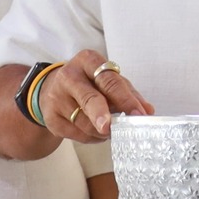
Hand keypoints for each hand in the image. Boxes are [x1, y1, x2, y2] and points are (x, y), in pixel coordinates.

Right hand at [36, 50, 154, 141]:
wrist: (52, 90)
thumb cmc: (89, 83)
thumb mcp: (108, 80)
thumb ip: (129, 93)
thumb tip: (148, 111)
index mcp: (88, 61)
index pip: (109, 80)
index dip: (125, 98)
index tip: (138, 113)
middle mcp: (69, 76)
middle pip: (90, 98)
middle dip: (102, 114)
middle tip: (110, 128)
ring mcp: (57, 97)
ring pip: (84, 121)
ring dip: (102, 131)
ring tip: (110, 130)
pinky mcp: (51, 118)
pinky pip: (76, 134)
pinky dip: (91, 138)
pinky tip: (95, 132)